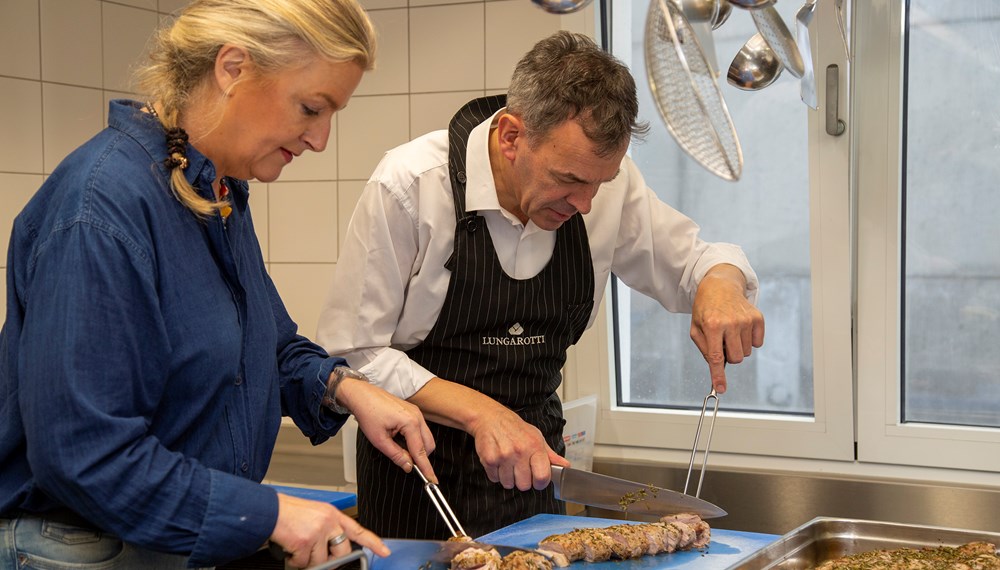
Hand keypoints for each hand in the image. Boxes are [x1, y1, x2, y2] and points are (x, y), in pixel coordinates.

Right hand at [270, 493, 388, 568]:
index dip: (373, 542)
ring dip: (306, 560)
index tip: (384, 551)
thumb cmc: (287, 513)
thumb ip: (326, 531)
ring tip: (296, 547)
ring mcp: (318, 532)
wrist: (267, 510)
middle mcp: (328, 522)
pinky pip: (303, 563)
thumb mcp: (313, 516)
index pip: (358, 530)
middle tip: (315, 557)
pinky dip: (294, 561)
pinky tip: (289, 548)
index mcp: (332, 514)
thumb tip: (330, 552)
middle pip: (341, 552)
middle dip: (329, 560)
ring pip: (320, 561)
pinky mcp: (305, 542)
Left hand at [336, 378, 437, 482]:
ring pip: (425, 437)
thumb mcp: (379, 440)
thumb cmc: (368, 413)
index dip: (426, 468)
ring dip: (416, 447)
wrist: (362, 395)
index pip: (421, 451)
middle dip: (421, 456)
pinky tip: (399, 438)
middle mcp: (417, 416)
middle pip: (429, 445)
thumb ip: (396, 455)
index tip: (432, 480)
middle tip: (405, 462)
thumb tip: (408, 466)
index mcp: (410, 423)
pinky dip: (413, 439)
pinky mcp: (413, 411)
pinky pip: (420, 429)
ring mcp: (417, 412)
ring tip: (396, 445)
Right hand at [468, 406, 570, 491]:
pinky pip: (495, 479)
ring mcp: (503, 456)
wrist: (490, 417)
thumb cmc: (515, 428)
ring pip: (508, 484)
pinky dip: (496, 474)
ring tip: (508, 464)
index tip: (537, 480)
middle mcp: (519, 451)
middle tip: (520, 469)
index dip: (540, 483)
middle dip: (522, 481)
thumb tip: (566, 466)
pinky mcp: (489, 460)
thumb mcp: (536, 437)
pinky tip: (498, 461)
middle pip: (524, 485)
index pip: (542, 477)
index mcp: (534, 446)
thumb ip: (550, 455)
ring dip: (508, 478)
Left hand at [690, 264, 764, 393]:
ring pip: (746, 352)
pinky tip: (741, 327)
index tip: (721, 388)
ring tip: (730, 331)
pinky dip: (749, 340)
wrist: (720, 286)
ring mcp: (746, 320)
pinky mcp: (758, 318)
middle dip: (729, 356)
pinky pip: (757, 343)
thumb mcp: (696, 328)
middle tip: (722, 341)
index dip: (718, 375)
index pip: (716, 357)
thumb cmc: (706, 309)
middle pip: (736, 358)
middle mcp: (730, 323)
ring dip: (738, 346)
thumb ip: (704, 349)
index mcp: (712, 326)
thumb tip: (716, 367)